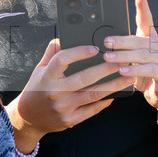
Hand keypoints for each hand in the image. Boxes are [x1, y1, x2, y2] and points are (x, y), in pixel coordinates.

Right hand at [7, 38, 135, 152]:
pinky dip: (104, 102)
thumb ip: (52, 53)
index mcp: (47, 76)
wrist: (29, 118)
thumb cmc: (37, 90)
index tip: (95, 48)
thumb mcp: (39, 69)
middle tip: (122, 61)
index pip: (62, 60)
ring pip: (93, 95)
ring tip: (128, 78)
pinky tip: (116, 94)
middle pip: (84, 78)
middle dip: (106, 69)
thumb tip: (63, 36)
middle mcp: (55, 92)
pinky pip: (91, 110)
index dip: (79, 53)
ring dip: (113, 85)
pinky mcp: (70, 120)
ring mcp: (63, 108)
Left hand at [103, 0, 157, 124]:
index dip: (144, 8)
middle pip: (139, 40)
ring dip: (124, 56)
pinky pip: (149, 69)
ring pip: (142, 55)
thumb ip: (124, 49)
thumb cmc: (146, 75)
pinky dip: (135, 70)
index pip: (147, 21)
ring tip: (108, 57)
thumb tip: (105, 41)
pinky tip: (123, 71)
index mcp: (151, 39)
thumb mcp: (134, 60)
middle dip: (121, 41)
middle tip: (106, 41)